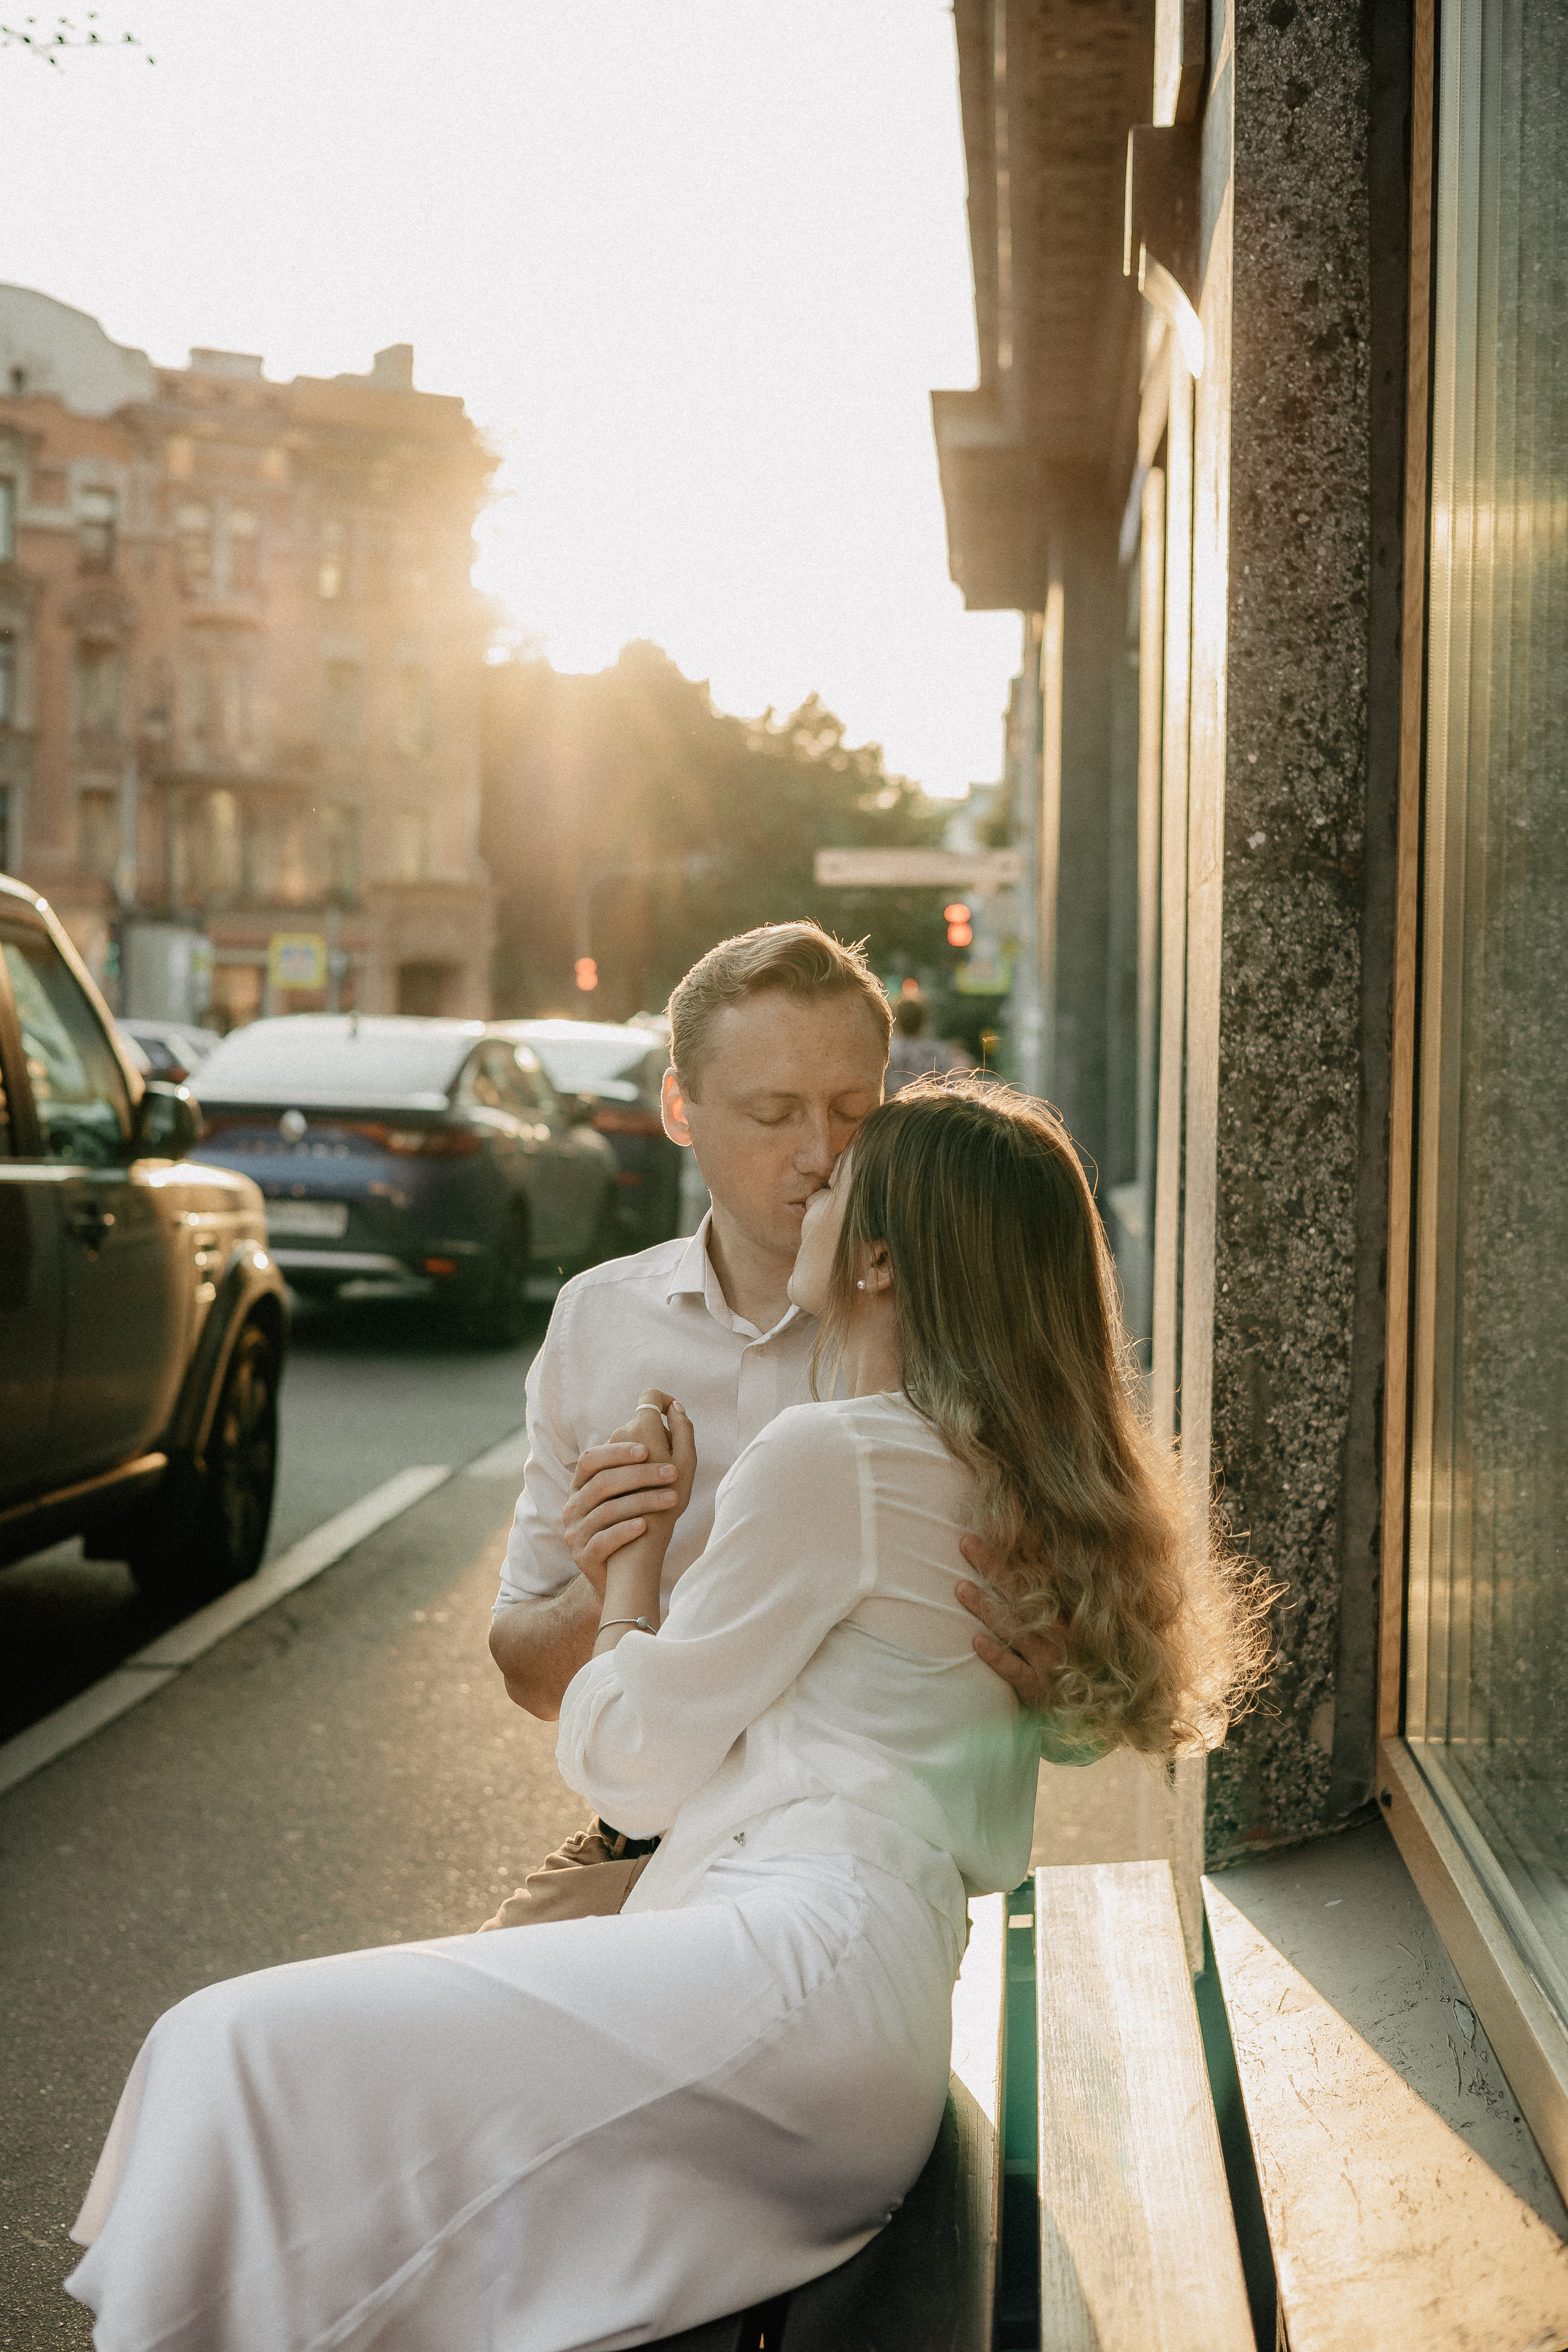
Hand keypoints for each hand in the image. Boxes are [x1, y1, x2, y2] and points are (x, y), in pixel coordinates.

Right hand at [563, 1432, 684, 1596]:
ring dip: (642, 1502)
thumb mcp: (633, 1492)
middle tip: (673, 1473)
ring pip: (605, 1511)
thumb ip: (641, 1460)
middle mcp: (573, 1505)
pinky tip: (646, 1526)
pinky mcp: (582, 1557)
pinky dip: (625, 1531)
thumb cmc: (634, 1524)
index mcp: (582, 1484)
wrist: (622, 1575)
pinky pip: (602, 1541)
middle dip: (640, 1475)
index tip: (647, 1448)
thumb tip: (666, 1415)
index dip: (616, 1451)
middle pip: (601, 1483)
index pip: (591, 1459)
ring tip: (673, 1499)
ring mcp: (575, 1532)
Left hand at [607, 1392, 695, 1535]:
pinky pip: (612, 1461)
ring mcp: (604, 1452)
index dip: (663, 1401)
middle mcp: (617, 1435)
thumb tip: (675, 1406)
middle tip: (671, 1465)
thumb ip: (684, 1429)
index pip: (650, 1397)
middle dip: (656, 1437)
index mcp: (641, 1428)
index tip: (673, 1415)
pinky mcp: (591, 1473)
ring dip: (640, 1456)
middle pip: (640, 1424)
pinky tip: (638, 1490)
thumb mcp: (686, 1464)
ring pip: (625, 1443)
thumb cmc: (666, 1504)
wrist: (634, 1544)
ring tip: (654, 1482)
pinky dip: (626, 1469)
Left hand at [957, 1534, 1066, 1709]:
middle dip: (993, 1567)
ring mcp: (1048, 1662)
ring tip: (960, 1588)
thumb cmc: (1068, 1670)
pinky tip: (977, 1641)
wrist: (1088, 1720)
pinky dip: (997, 1656)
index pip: (1037, 1576)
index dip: (1013, 1552)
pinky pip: (1016, 1672)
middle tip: (965, 1542)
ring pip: (1015, 1629)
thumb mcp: (1061, 1635)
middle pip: (1021, 1594)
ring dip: (988, 1608)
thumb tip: (1019, 1569)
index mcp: (1064, 1615)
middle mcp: (1058, 1634)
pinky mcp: (1038, 1690)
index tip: (989, 1528)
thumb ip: (1044, 1606)